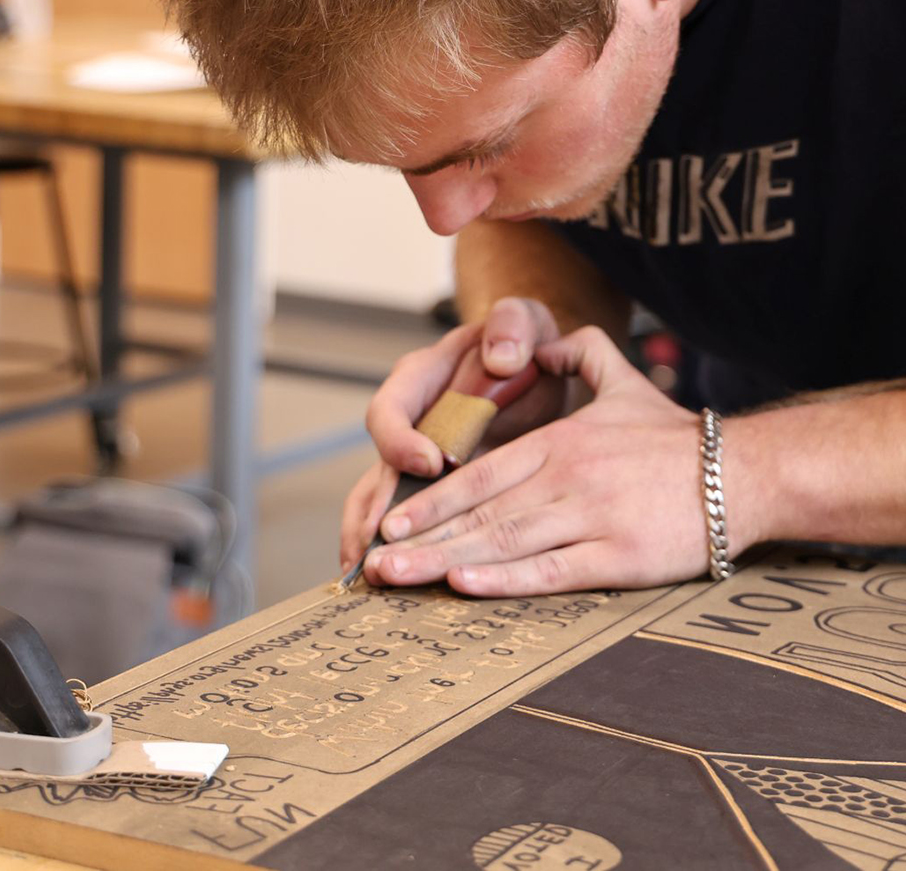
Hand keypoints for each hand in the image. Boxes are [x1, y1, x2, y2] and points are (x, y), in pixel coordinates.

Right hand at [339, 298, 564, 570]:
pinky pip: (414, 522)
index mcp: (423, 378)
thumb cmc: (521, 342)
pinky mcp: (440, 489)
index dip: (404, 438)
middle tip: (379, 546)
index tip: (432, 461)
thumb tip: (502, 356)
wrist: (532, 365)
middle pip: (377, 468)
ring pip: (383, 504)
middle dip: (373, 511)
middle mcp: (412, 423)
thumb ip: (513, 327)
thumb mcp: (522, 321)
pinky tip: (404, 582)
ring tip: (375, 576)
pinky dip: (409, 550)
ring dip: (375, 541)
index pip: (393, 408)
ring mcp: (421, 460)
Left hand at [359, 325, 712, 595]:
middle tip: (372, 563)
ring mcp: (591, 518)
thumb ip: (579, 352)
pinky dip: (505, 580)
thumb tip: (541, 341)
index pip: (479, 473)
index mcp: (561, 442)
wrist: (744, 473)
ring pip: (504, 543)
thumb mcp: (624, 380)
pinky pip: (552, 572)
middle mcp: (568, 478)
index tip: (390, 519)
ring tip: (400, 579)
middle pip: (479, 512)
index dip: (429, 498)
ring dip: (445, 562)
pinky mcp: (619, 557)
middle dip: (421, 538)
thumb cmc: (677, 438)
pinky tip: (466, 585)